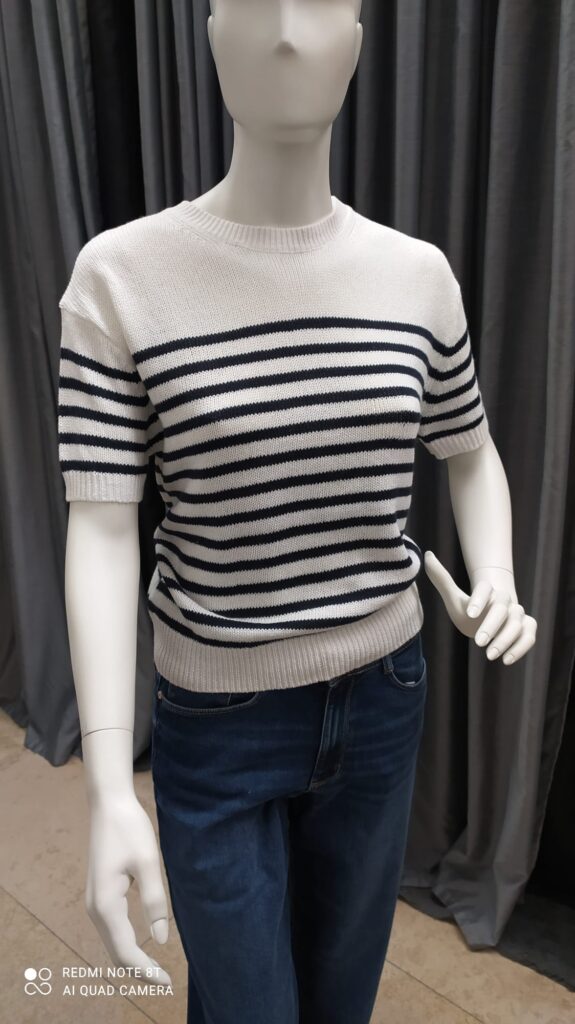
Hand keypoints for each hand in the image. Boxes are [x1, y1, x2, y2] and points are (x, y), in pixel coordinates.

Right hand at [86, 792, 171, 985]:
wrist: (109, 804)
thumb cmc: (130, 829)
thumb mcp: (148, 863)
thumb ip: (154, 901)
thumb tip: (160, 940)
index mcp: (106, 904)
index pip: (124, 951)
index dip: (145, 970)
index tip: (167, 982)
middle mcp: (95, 909)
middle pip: (115, 953)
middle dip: (138, 971)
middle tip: (165, 982)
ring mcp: (95, 902)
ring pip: (112, 943)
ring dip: (131, 959)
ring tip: (156, 970)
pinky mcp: (100, 894)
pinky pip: (112, 929)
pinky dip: (126, 944)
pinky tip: (142, 946)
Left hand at [423, 550, 536, 664]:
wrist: (486, 620)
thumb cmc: (469, 611)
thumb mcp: (453, 597)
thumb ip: (441, 578)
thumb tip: (427, 554)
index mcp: (487, 590)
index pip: (485, 588)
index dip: (479, 599)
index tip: (470, 613)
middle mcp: (504, 600)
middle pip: (503, 607)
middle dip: (492, 625)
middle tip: (479, 641)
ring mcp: (517, 614)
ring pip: (517, 623)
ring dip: (505, 639)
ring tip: (489, 654)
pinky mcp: (526, 628)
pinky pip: (530, 636)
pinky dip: (521, 647)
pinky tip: (506, 660)